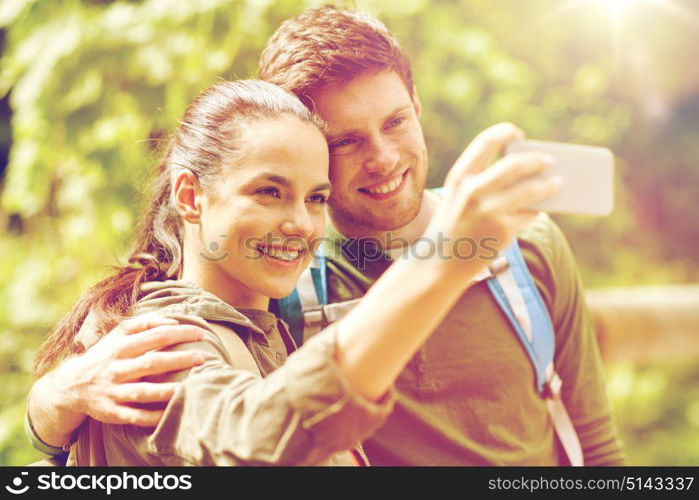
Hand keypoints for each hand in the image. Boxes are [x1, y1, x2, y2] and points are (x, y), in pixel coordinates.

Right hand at [52, 313, 205, 426]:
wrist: (70, 385)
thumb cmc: (106, 355)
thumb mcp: (118, 334)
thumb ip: (145, 323)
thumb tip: (173, 321)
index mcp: (121, 347)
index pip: (155, 336)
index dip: (180, 333)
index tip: (201, 334)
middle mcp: (116, 369)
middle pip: (151, 363)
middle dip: (178, 360)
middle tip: (202, 358)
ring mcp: (113, 391)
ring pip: (142, 392)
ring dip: (166, 391)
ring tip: (188, 388)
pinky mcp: (111, 412)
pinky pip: (134, 416)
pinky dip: (152, 417)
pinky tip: (170, 415)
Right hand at [426, 122, 560, 277]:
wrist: (439, 264)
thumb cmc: (453, 227)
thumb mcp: (456, 199)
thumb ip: (482, 183)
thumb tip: (527, 175)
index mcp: (459, 177)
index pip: (485, 142)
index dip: (504, 133)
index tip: (518, 134)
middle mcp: (473, 191)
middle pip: (514, 164)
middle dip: (536, 160)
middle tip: (549, 160)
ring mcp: (489, 211)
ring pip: (530, 189)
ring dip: (547, 185)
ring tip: (558, 183)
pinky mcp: (503, 230)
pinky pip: (530, 213)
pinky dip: (538, 209)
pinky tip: (541, 208)